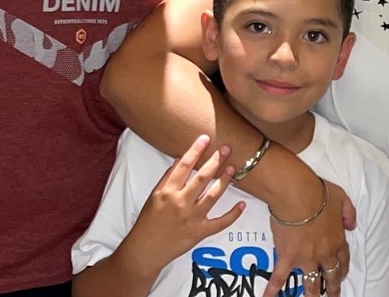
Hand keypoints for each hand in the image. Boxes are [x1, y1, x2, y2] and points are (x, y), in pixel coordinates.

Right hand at [128, 135, 245, 266]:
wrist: (146, 249)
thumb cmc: (148, 221)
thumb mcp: (154, 195)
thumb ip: (168, 177)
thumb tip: (182, 159)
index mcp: (168, 191)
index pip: (184, 166)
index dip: (196, 150)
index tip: (205, 138)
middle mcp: (180, 203)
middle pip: (202, 178)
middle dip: (215, 161)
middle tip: (226, 148)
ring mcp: (191, 218)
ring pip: (212, 196)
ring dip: (224, 181)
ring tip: (233, 167)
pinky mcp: (199, 233)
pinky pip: (220, 223)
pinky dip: (232, 214)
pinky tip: (242, 204)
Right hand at [264, 179, 354, 296]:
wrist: (297, 195)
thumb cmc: (318, 194)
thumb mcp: (342, 198)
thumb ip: (349, 213)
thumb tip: (351, 225)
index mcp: (337, 240)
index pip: (343, 260)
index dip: (342, 269)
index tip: (341, 275)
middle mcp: (324, 254)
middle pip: (331, 276)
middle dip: (333, 288)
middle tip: (333, 296)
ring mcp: (305, 258)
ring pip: (311, 282)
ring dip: (312, 293)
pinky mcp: (287, 257)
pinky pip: (280, 276)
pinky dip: (273, 288)